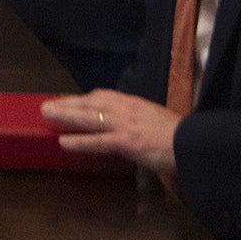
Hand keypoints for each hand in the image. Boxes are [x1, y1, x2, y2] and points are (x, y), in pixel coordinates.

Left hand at [41, 90, 179, 190]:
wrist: (193, 143)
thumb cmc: (179, 135)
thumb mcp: (156, 119)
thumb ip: (140, 119)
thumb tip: (129, 126)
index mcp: (134, 103)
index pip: (103, 96)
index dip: (84, 98)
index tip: (71, 100)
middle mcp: (125, 109)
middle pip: (90, 102)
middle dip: (68, 103)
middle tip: (48, 105)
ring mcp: (124, 124)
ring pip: (88, 117)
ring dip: (66, 115)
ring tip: (47, 115)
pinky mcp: (125, 141)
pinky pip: (97, 141)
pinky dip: (79, 140)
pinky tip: (63, 142)